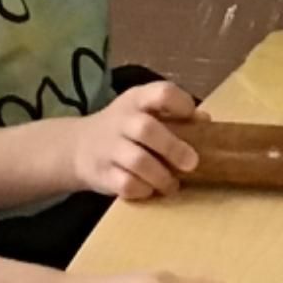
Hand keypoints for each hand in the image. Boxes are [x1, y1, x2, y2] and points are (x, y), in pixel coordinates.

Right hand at [69, 82, 201, 199]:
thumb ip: (174, 114)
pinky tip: (150, 190)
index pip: (161, 92)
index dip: (181, 104)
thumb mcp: (146, 111)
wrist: (77, 146)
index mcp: (137, 99)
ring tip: (173, 185)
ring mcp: (109, 147)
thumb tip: (205, 121)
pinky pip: (125, 184)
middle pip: (146, 129)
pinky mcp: (102, 173)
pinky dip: (142, 190)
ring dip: (161, 176)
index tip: (193, 119)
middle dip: (172, 148)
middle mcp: (122, 120)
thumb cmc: (125, 128)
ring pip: (137, 161)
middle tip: (191, 163)